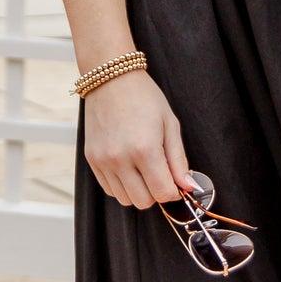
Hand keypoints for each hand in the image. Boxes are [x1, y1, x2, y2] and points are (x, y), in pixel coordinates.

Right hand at [82, 70, 196, 206]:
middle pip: (143, 201)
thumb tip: (188, 186)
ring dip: (138, 191)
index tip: (176, 183)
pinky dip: (122, 186)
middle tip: (160, 174)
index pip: (162, 193)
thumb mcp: (170, 125)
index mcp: (144, 149)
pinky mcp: (92, 160)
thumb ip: (179, 160)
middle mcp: (120, 159)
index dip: (173, 192)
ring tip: (143, 169)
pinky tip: (129, 168)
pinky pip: (109, 189)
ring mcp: (103, 161)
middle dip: (156, 193)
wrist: (111, 80)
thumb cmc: (144, 98)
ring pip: (125, 199)